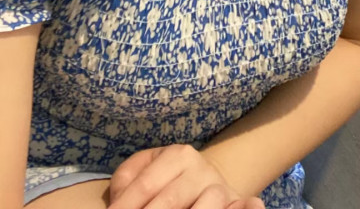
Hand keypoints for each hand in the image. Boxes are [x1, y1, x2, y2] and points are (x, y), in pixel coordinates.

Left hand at [108, 144, 265, 208]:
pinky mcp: (235, 202)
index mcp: (178, 155)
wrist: (206, 179)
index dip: (124, 207)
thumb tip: (120, 198)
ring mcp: (221, 189)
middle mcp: (202, 169)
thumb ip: (128, 177)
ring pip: (206, 206)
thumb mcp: (146, 168)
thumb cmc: (166, 178)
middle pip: (170, 200)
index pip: (145, 186)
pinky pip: (240, 207)